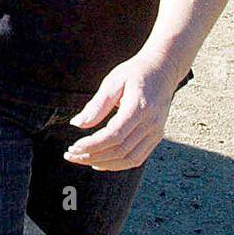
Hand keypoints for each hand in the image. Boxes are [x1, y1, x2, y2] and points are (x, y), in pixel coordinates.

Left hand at [64, 51, 184, 171]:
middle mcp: (151, 124)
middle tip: (70, 154)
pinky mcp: (156, 137)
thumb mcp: (112, 82)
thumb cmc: (134, 73)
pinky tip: (99, 162)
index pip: (115, 135)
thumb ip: (97, 105)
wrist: (163, 70)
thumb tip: (77, 124)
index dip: (93, 144)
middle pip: (120, 150)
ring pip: (129, 159)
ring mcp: (156, 133)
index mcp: (140, 108)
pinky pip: (137, 158)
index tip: (74, 146)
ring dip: (103, 163)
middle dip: (92, 156)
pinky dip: (117, 164)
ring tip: (80, 158)